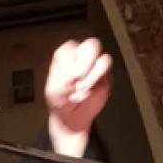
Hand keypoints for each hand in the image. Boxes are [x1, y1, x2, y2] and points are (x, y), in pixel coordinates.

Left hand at [44, 37, 111, 157]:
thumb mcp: (53, 89)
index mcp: (65, 55)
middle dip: (85, 65)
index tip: (67, 80)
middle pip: (92, 45)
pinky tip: (88, 92)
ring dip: (92, 77)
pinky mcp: (105, 76)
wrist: (70, 118)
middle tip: (77, 80)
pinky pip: (108, 72)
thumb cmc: (59, 100)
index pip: (71, 47)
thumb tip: (77, 74)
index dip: (71, 63)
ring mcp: (95, 65)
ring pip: (104, 59)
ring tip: (81, 89)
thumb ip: (63, 77)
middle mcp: (81, 56)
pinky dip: (97, 82)